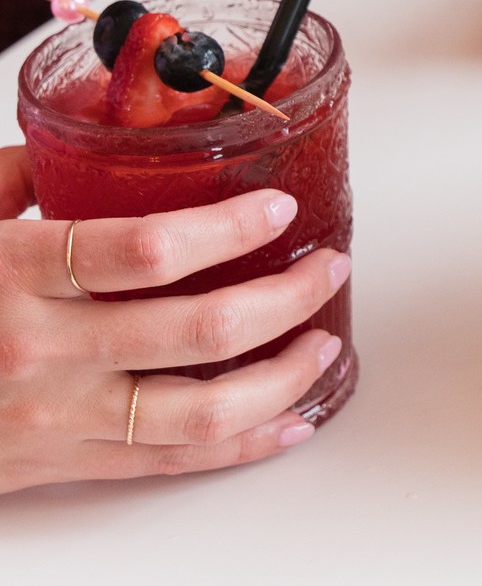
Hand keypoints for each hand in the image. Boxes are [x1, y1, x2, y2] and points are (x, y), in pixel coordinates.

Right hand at [0, 147, 350, 493]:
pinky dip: (246, 443)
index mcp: (16, 276)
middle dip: (286, 297)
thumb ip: (24, 175)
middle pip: (198, 330)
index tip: (276, 211)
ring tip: (324, 337)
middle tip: (326, 266)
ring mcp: (55, 417)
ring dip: (283, 374)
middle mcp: (43, 352)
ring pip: (201, 411)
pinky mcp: (61, 465)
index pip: (147, 251)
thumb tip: (93, 142)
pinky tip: (292, 416)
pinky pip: (171, 463)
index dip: (228, 230)